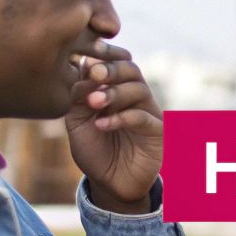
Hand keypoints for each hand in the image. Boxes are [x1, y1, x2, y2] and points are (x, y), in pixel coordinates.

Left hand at [66, 40, 163, 212]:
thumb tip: (82, 68)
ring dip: (114, 93)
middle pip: (130, 69)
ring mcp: (148, 112)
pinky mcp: (157, 132)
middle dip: (111, 68)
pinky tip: (102, 124)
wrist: (110, 183)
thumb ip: (79, 96)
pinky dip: (122, 118)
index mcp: (115, 88)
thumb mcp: (77, 122)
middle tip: (94, 74)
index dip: (103, 53)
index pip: (114, 61)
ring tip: (94, 103)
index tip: (85, 52)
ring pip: (139, 89)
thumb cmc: (94, 150)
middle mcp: (134, 96)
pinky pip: (144, 117)